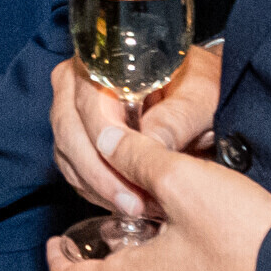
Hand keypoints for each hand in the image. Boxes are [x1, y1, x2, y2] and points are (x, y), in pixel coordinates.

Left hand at [45, 120, 270, 270]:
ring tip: (169, 227)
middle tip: (119, 224)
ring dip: (157, 263)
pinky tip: (212, 247)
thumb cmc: (243, 240)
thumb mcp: (184, 182)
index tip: (55, 247)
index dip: (58, 265)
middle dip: (116, 254)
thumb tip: (108, 141)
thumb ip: (139, 158)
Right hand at [52, 40, 221, 218]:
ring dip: (99, 187)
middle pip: (69, 131)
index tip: (132, 169)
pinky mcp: (76, 142)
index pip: (88, 101)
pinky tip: (127, 203)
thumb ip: (176, 118)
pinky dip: (96, 192)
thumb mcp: (201, 99)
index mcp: (104, 62)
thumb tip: (148, 143)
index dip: (104, 138)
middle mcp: (78, 83)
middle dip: (99, 173)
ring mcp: (72, 113)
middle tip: (134, 203)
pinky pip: (73, 171)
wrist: (199, 98)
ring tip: (138, 207)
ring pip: (68, 156)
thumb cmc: (201, 89)